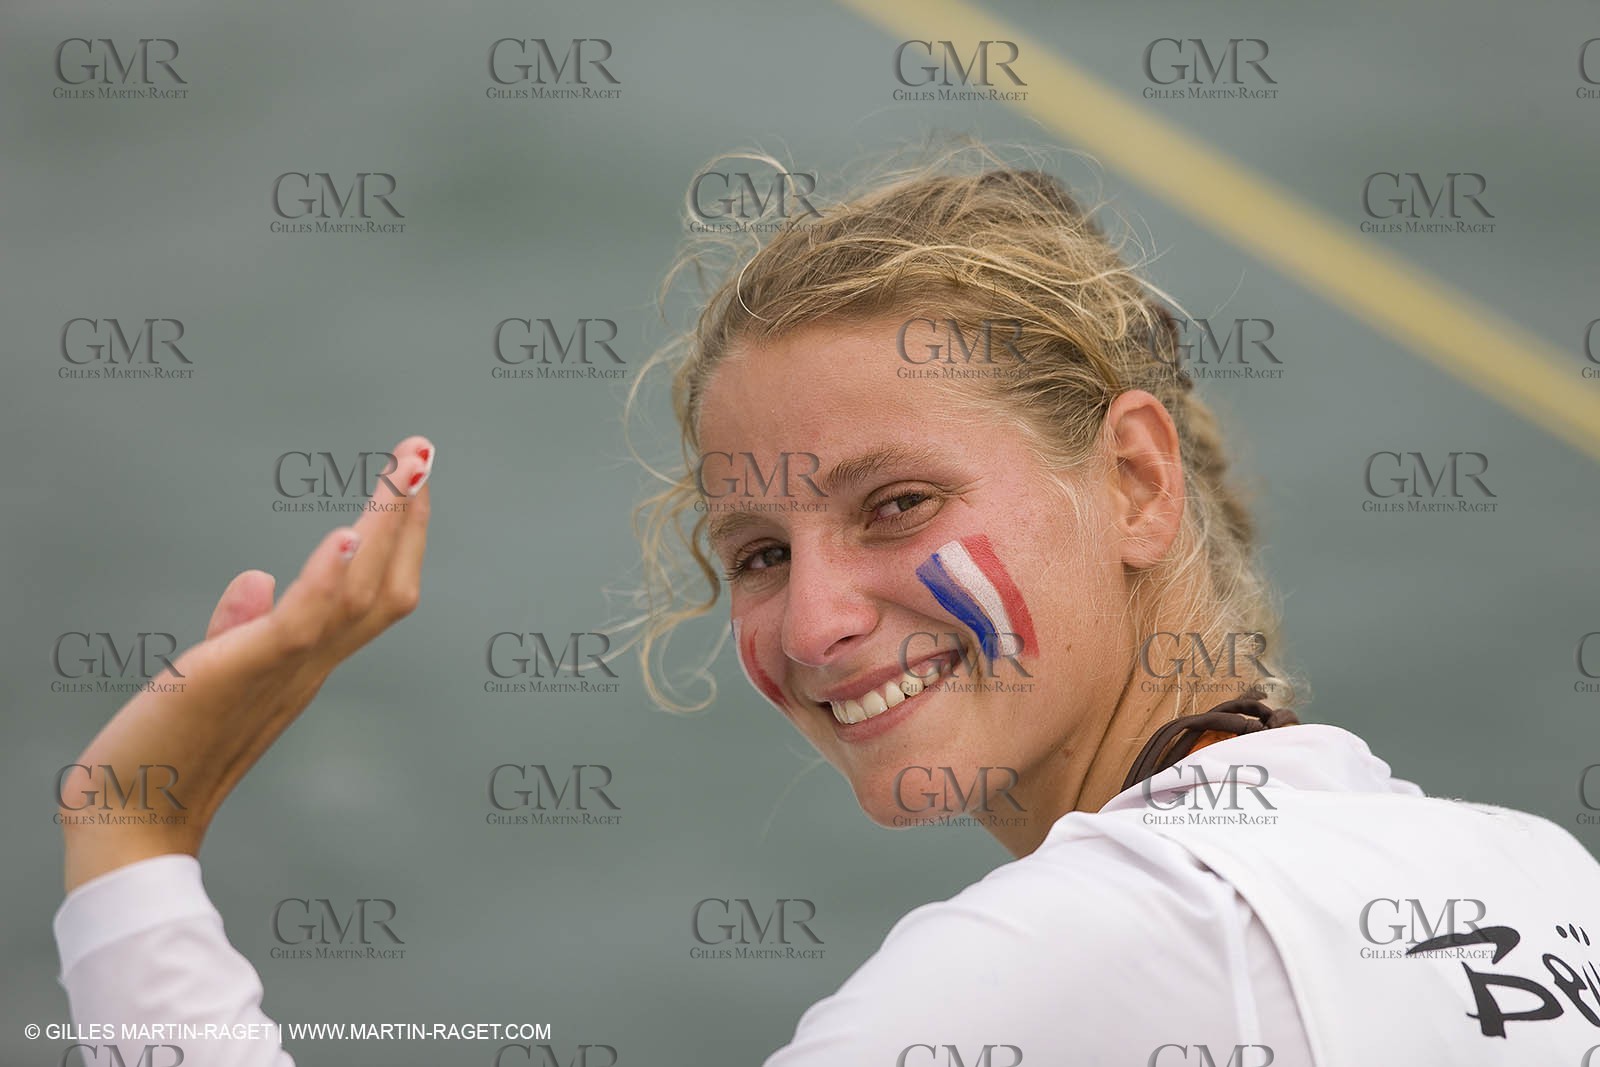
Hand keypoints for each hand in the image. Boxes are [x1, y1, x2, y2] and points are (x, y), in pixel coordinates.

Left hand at [58, 436, 435, 892]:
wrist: (130, 819)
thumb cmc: (161, 756)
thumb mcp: (205, 676)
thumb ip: (236, 628)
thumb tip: (255, 579)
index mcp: (303, 665)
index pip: (371, 597)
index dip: (397, 541)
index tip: (408, 486)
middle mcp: (309, 667)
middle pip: (387, 591)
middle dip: (408, 523)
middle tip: (421, 458)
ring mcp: (285, 671)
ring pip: (362, 595)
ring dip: (386, 530)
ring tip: (403, 474)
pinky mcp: (246, 671)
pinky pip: (306, 621)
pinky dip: (330, 578)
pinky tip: (346, 536)